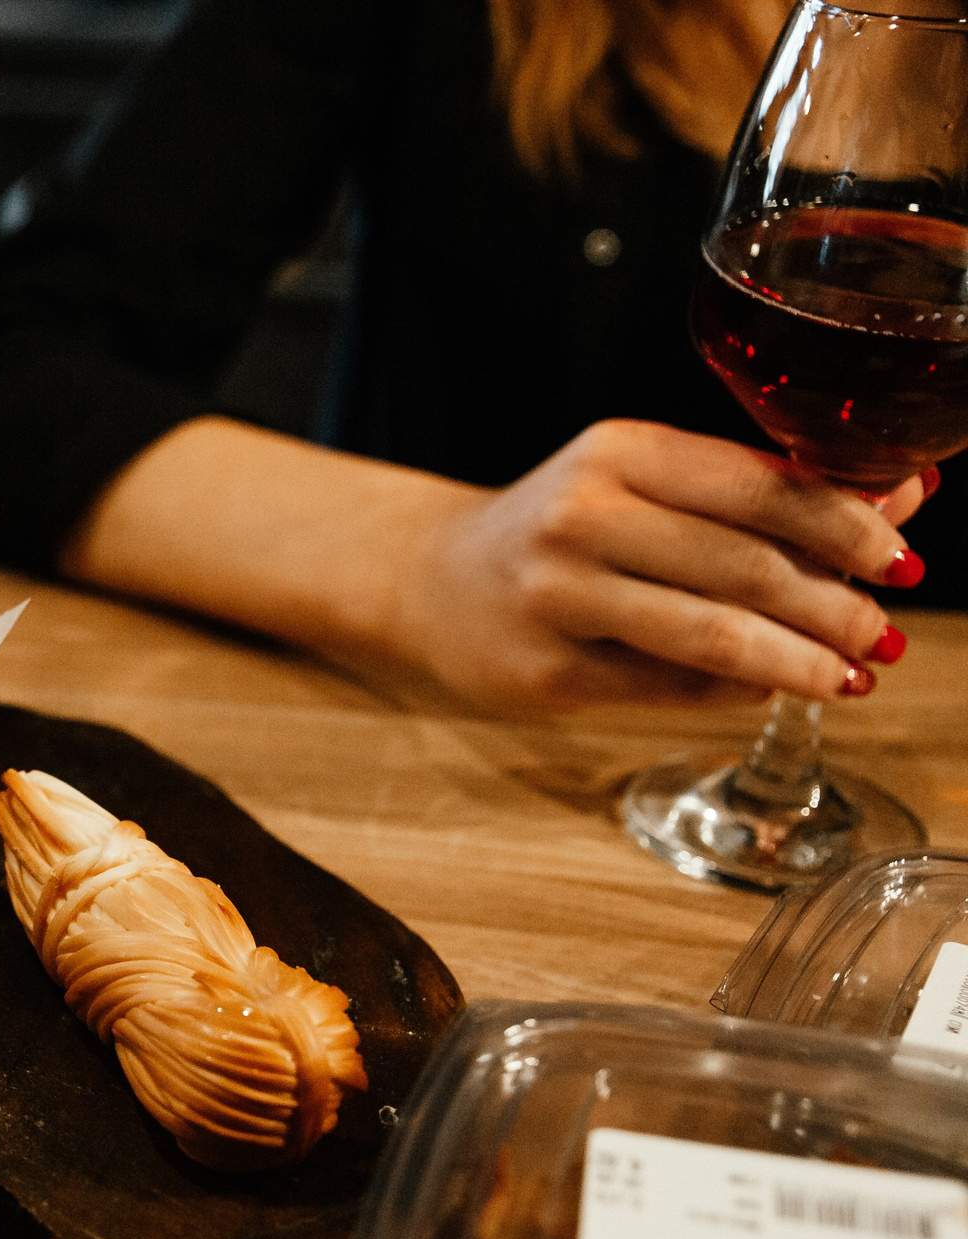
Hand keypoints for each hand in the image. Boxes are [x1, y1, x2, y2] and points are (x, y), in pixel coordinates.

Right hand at [396, 420, 925, 711]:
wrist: (431, 580)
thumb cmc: (559, 530)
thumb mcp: (644, 483)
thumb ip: (758, 493)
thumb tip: (902, 504)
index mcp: (619, 453)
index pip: (761, 488)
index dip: (846, 528)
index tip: (901, 562)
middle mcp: (581, 518)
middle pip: (746, 567)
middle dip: (835, 607)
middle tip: (884, 634)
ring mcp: (557, 598)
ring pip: (713, 634)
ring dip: (800, 661)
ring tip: (851, 675)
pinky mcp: (547, 672)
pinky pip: (669, 686)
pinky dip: (736, 690)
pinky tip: (770, 689)